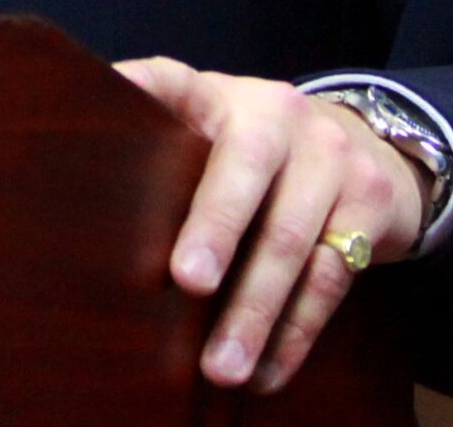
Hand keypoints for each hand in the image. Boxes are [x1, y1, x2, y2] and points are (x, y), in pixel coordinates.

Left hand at [116, 57, 429, 394]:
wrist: (365, 147)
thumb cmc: (253, 154)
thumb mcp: (208, 130)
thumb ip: (160, 149)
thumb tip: (81, 201)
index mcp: (217, 94)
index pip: (169, 81)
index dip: (138, 90)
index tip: (110, 108)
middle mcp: (275, 113)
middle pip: (244, 171)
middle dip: (216, 228)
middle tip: (187, 280)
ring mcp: (330, 155)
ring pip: (292, 241)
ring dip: (255, 311)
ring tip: (221, 366)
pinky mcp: (371, 202)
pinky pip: (331, 278)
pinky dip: (295, 332)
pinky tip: (267, 372)